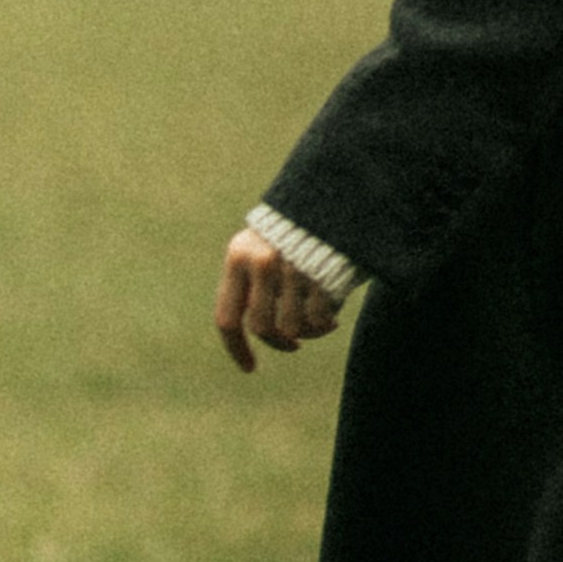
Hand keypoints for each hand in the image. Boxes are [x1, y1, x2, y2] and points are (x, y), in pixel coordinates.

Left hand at [215, 229, 345, 373]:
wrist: (335, 194)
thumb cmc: (296, 228)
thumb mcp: (262, 245)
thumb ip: (252, 283)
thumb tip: (256, 332)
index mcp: (239, 256)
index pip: (227, 317)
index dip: (236, 348)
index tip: (250, 368)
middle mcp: (261, 262)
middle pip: (262, 327)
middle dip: (279, 342)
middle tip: (293, 345)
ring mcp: (291, 267)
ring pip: (291, 327)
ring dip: (306, 332)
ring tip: (321, 324)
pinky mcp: (319, 273)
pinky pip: (316, 319)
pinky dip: (324, 324)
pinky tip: (333, 318)